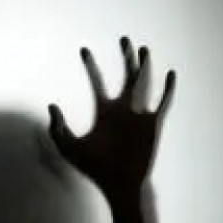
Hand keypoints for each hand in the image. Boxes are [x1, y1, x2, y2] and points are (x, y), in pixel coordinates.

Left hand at [48, 38, 174, 203]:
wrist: (117, 184)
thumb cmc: (93, 169)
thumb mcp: (69, 148)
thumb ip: (58, 129)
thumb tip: (52, 105)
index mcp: (103, 113)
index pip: (96, 82)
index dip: (90, 66)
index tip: (84, 49)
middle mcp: (121, 110)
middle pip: (125, 77)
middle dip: (124, 57)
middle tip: (123, 38)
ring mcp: (137, 116)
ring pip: (143, 84)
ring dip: (143, 66)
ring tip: (143, 49)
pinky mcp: (151, 125)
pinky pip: (162, 103)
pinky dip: (166, 88)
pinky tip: (170, 74)